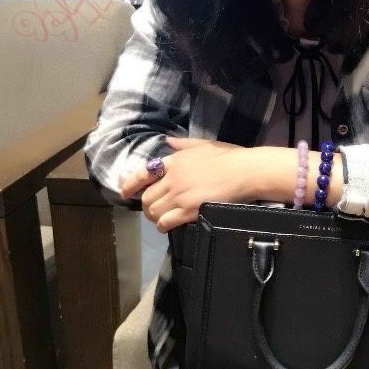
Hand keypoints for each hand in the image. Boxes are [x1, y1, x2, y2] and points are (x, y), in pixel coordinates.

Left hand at [120, 137, 247, 231]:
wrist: (244, 171)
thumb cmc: (228, 156)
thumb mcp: (203, 144)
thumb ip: (183, 144)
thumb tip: (168, 141)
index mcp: (173, 161)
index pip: (142, 174)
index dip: (130, 185)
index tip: (125, 193)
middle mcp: (171, 178)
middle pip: (146, 198)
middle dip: (147, 207)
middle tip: (154, 212)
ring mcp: (179, 195)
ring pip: (153, 212)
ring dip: (155, 218)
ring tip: (162, 220)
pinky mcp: (188, 210)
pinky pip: (165, 222)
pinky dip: (163, 227)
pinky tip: (169, 227)